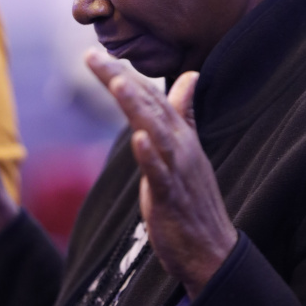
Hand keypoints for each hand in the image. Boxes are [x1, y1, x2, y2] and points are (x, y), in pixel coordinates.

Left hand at [85, 48, 236, 299]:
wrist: (212, 250)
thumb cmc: (193, 198)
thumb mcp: (187, 150)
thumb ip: (184, 113)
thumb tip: (189, 77)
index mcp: (180, 134)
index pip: (150, 95)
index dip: (123, 74)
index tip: (96, 54)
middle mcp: (180, 145)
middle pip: (148, 105)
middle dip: (120, 79)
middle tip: (93, 56)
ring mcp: (176, 170)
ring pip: (155, 131)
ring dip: (137, 106)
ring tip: (118, 83)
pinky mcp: (171, 196)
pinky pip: (160, 173)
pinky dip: (149, 155)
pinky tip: (137, 139)